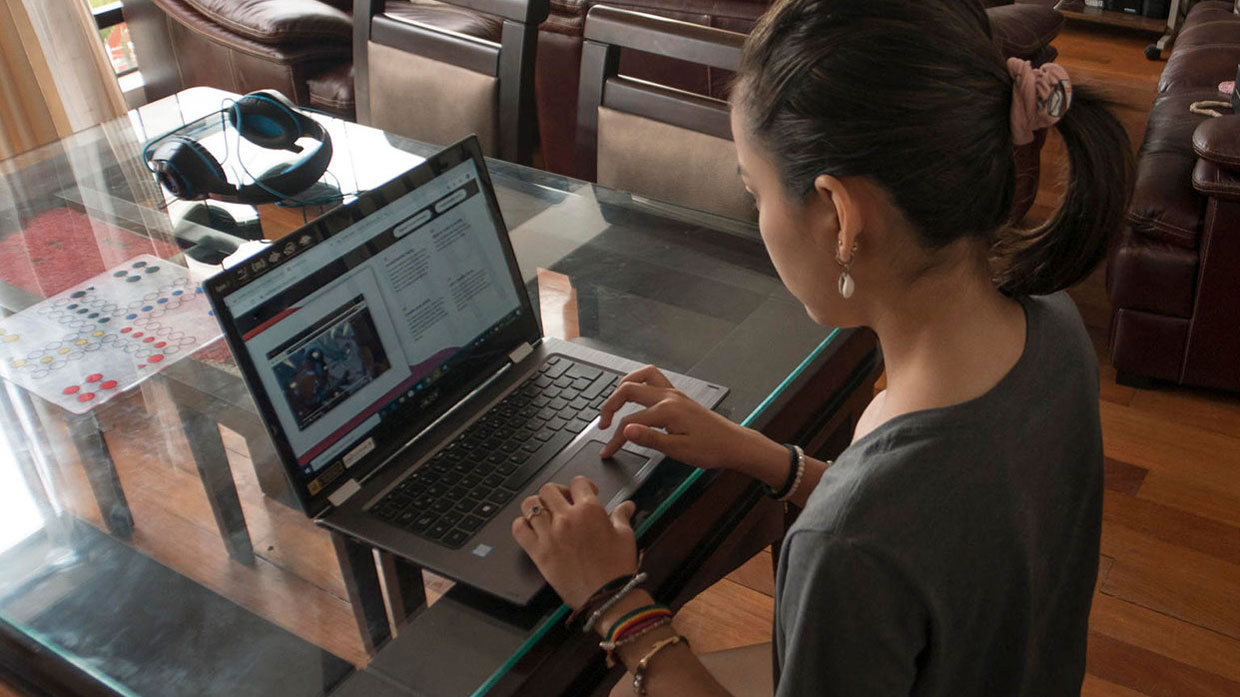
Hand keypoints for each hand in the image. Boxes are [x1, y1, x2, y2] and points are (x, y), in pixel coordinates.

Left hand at [511, 476, 638, 609]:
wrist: (607, 596)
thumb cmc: (618, 567)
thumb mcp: (625, 537)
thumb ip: (621, 517)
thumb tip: (627, 505)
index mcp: (589, 510)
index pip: (578, 482)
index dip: (582, 486)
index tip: (587, 493)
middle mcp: (566, 518)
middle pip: (549, 489)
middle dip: (558, 492)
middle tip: (565, 503)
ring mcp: (549, 534)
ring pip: (530, 504)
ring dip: (538, 505)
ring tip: (546, 513)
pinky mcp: (538, 552)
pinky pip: (519, 528)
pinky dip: (522, 524)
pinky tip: (532, 528)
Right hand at [597, 365, 774, 473]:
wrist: (733, 444)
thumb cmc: (710, 449)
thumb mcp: (677, 450)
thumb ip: (649, 438)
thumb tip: (626, 431)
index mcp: (666, 411)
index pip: (630, 423)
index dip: (615, 439)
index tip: (607, 452)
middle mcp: (668, 397)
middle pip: (628, 390)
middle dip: (610, 405)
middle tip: (603, 424)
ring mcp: (674, 393)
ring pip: (642, 376)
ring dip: (624, 385)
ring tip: (614, 402)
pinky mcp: (678, 396)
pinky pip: (654, 378)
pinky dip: (639, 382)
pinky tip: (635, 395)